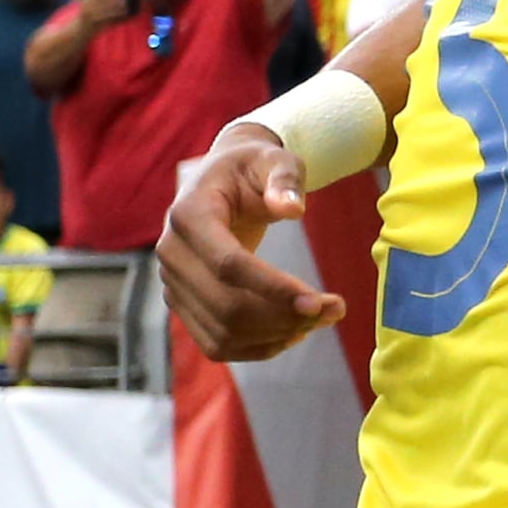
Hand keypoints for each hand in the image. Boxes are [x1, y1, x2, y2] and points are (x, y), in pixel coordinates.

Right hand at [159, 129, 341, 359]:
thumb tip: (292, 208)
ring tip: (323, 317)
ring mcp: (173, 283)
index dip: (272, 288)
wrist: (223, 181)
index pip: (228, 264)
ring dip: (278, 335)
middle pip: (226, 306)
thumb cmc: (252, 167)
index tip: (319, 302)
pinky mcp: (184, 304)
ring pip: (223, 331)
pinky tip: (295, 332)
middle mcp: (171, 253)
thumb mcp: (273, 159)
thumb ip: (284, 178)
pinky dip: (259, 348)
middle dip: (285, 317)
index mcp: (189, 214)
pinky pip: (218, 344)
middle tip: (336, 309)